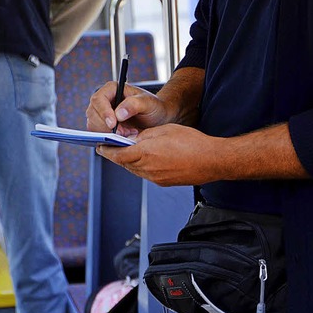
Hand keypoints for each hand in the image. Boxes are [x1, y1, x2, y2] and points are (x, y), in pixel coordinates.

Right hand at [86, 81, 169, 135]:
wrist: (157, 118)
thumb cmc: (153, 107)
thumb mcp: (148, 103)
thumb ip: (134, 104)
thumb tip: (118, 113)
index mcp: (112, 89)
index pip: (98, 100)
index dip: (103, 112)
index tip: (113, 124)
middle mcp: (103, 101)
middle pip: (92, 114)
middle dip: (107, 126)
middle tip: (125, 132)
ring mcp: (101, 114)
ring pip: (93, 126)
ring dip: (108, 134)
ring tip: (128, 133)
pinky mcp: (103, 127)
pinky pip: (98, 135)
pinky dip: (109, 139)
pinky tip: (125, 136)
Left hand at [96, 123, 222, 186]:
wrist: (211, 160)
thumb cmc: (192, 142)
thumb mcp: (165, 130)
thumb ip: (145, 135)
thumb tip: (135, 140)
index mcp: (145, 153)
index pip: (117, 154)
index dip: (106, 150)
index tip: (100, 145)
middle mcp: (147, 169)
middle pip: (124, 163)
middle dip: (117, 154)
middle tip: (113, 146)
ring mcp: (155, 178)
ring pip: (135, 169)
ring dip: (131, 160)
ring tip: (131, 151)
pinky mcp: (163, 182)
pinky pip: (147, 174)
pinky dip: (143, 166)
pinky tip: (149, 158)